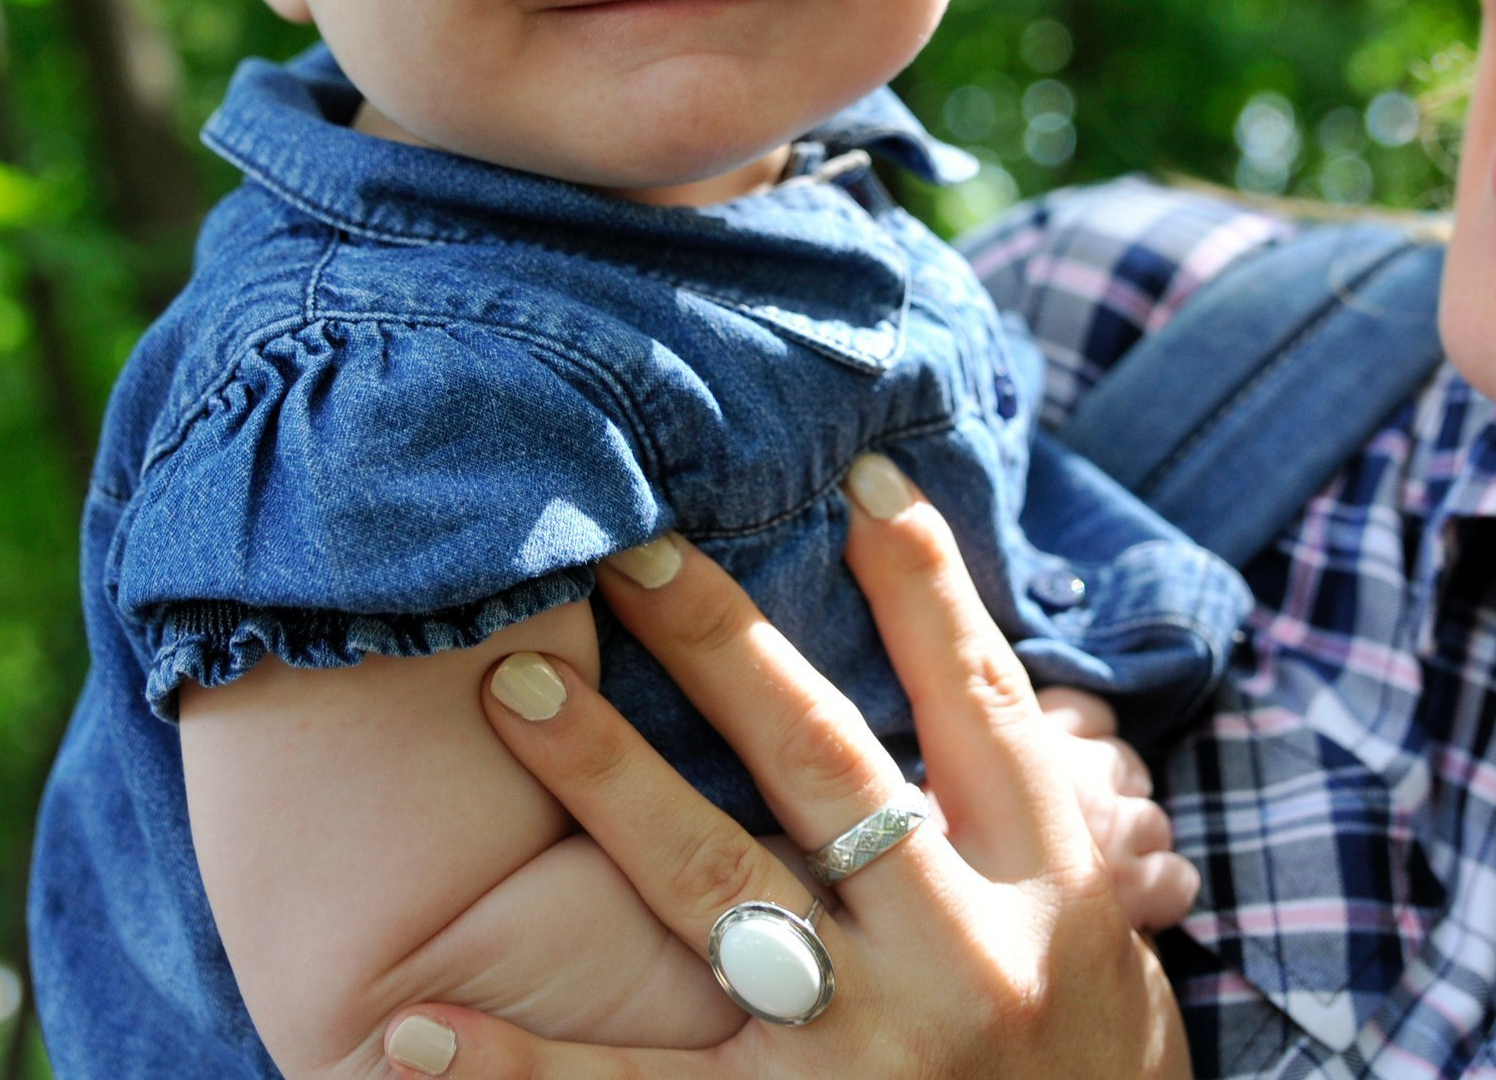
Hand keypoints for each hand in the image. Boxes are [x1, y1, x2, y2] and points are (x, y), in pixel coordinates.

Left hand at [375, 454, 1190, 1078]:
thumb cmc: (1076, 1038)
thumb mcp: (1078, 903)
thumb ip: (997, 784)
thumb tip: (920, 604)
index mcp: (1043, 875)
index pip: (978, 696)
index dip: (922, 583)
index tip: (856, 475)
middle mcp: (961, 951)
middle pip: (824, 763)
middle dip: (722, 644)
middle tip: (628, 549)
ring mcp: (866, 1048)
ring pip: (716, 887)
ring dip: (609, 778)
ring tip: (515, 689)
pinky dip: (520, 1063)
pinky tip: (417, 1023)